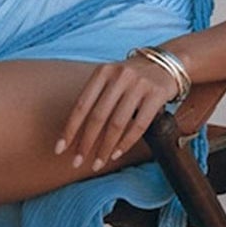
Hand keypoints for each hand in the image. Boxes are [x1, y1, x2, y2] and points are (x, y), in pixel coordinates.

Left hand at [55, 53, 179, 172]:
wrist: (166, 63)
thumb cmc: (131, 77)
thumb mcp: (111, 78)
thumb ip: (96, 98)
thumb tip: (73, 133)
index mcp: (103, 72)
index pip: (81, 105)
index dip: (69, 129)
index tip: (60, 149)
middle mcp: (120, 76)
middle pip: (98, 117)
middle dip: (85, 143)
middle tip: (77, 163)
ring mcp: (139, 84)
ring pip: (117, 124)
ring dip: (105, 148)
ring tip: (97, 163)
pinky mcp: (157, 94)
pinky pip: (139, 125)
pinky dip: (126, 142)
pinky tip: (116, 154)